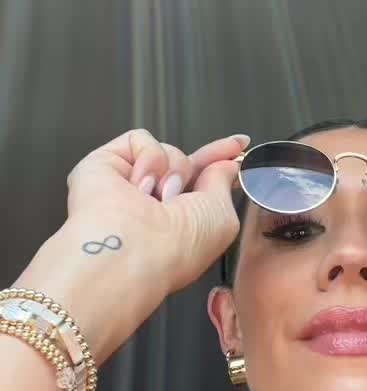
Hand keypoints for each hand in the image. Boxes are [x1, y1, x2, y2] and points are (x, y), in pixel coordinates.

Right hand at [65, 128, 250, 296]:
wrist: (134, 250)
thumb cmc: (177, 248)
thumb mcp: (221, 215)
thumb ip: (223, 183)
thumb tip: (225, 164)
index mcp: (181, 222)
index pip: (200, 184)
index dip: (219, 162)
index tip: (239, 144)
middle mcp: (152, 204)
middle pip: (184, 163)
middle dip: (206, 158)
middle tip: (230, 151)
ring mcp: (127, 185)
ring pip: (166, 151)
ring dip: (174, 170)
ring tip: (161, 199)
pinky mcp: (104, 166)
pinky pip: (140, 140)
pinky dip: (148, 159)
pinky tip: (139, 187)